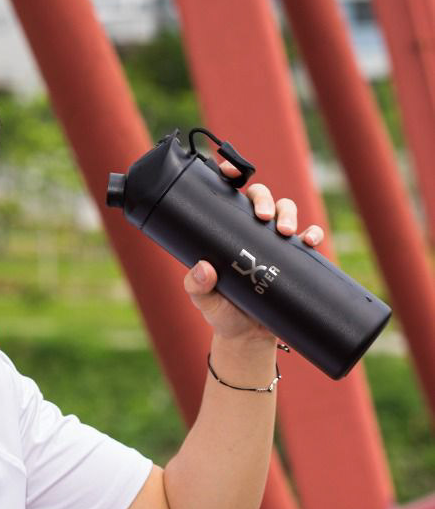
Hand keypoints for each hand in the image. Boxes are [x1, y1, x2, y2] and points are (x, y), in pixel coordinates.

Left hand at [184, 158, 324, 342]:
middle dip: (265, 200)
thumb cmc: (221, 312)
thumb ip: (197, 286)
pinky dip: (312, 234)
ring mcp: (274, 242)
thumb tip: (203, 268)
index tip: (231, 172)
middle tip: (263, 218)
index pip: (228, 195)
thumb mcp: (204, 301)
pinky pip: (308, 237)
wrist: (247, 336)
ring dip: (288, 214)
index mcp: (226, 230)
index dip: (231, 175)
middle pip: (261, 198)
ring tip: (286, 231)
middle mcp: (251, 230)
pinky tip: (309, 240)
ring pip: (286, 211)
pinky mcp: (294, 257)